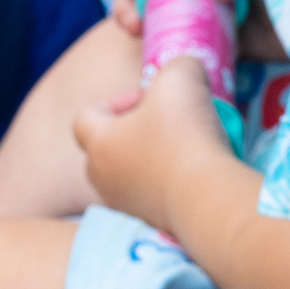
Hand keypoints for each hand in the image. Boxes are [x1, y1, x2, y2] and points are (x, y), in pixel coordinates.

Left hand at [74, 56, 232, 228]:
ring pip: (131, 172)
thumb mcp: (182, 76)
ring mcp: (123, 204)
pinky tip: (196, 173)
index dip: (117, 100)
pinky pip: (152, 195)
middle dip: (140, 130)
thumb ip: (178, 65)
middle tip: (173, 121)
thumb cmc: (183, 134)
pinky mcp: (148, 223)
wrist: (204, 197)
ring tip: (190, 148)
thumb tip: (184, 74)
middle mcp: (102, 177)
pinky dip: (170, 182)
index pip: (85, 116)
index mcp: (99, 142)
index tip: (151, 99)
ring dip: (155, 157)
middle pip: (109, 146)